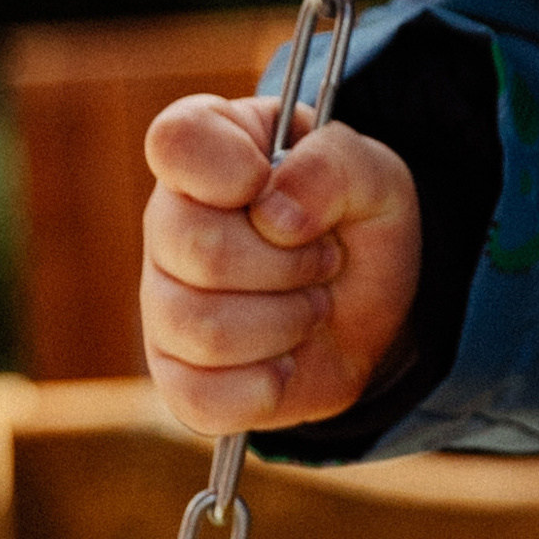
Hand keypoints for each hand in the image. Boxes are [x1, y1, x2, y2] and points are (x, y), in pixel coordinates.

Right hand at [140, 93, 422, 439]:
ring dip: (289, 319)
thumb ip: (334, 165)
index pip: (176, 142)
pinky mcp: (178, 377)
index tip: (268, 180)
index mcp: (209, 149)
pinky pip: (203, 396)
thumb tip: (274, 213)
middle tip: (324, 256)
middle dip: (291, 262)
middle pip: (199, 248)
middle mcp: (169, 223)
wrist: (371, 305)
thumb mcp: (375, 174)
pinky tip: (288, 359)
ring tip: (312, 301)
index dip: (226, 166)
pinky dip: (268, 383)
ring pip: (204, 328)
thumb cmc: (355, 222)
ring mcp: (163, 304)